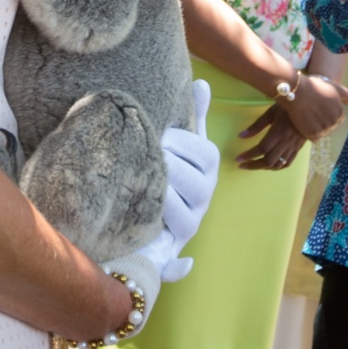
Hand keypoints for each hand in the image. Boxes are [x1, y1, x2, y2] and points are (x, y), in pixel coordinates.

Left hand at [117, 80, 218, 284]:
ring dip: (163, 203)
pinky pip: (174, 263)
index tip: (160, 134)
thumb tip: (202, 82)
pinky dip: (177, 266)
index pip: (205, 153)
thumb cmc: (166, 164)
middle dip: (169, 167)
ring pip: (183, 218)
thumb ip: (193, 113)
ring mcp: (187, 226)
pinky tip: (178, 261)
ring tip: (142, 188)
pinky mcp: (168, 251)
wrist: (147, 204)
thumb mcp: (181, 139)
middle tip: (147, 156)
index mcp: (205, 171)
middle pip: (196, 185)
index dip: (182, 142)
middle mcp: (201, 200)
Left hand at [237, 103, 304, 169]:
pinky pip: (287, 164)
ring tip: (252, 165)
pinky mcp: (297, 150)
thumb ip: (256, 126)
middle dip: (253, 165)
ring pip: (277, 165)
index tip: (238, 158)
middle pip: (268, 161)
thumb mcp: (270, 113)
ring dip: (263, 168)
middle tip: (242, 165)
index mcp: (278, 133)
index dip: (249, 155)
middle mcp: (285, 143)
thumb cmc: (287, 108)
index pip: (261, 149)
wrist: (309, 109)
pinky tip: (269, 166)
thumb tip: (241, 136)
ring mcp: (293, 148)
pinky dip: (276, 167)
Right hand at [282, 73, 347, 141]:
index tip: (320, 107)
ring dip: (316, 127)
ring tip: (307, 117)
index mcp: (340, 113)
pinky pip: (314, 138)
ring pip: (322, 133)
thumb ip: (346, 94)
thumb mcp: (333, 87)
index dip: (328, 113)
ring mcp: (324, 129)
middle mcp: (334, 123)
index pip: (338, 119)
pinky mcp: (313, 134)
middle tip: (312, 111)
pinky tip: (304, 124)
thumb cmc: (315, 86)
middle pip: (330, 127)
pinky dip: (310, 133)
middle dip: (323, 121)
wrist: (297, 91)